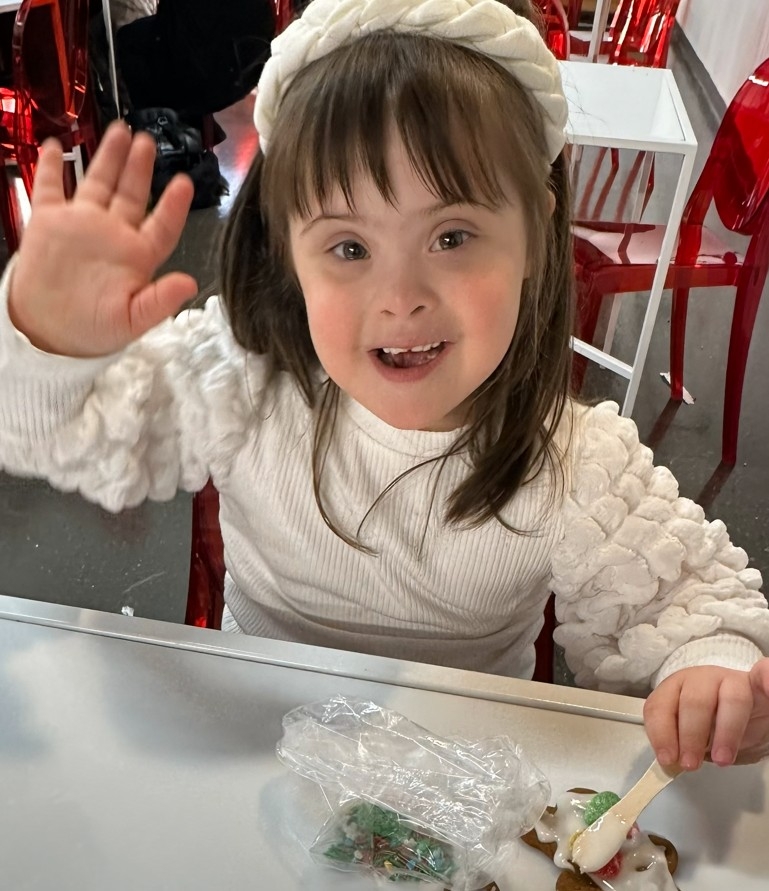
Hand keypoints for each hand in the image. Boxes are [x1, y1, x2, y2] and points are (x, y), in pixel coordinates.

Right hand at [8, 120, 197, 356]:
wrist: (49, 333)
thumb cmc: (94, 329)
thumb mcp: (131, 321)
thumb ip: (160, 301)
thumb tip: (189, 284)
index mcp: (138, 255)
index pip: (162, 225)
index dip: (174, 205)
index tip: (184, 183)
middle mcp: (114, 233)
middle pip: (132, 193)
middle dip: (140, 166)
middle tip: (148, 140)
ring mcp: (82, 224)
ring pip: (98, 182)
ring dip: (108, 156)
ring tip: (120, 130)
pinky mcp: (50, 222)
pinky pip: (50, 187)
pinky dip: (52, 166)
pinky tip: (56, 146)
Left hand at [643, 659, 768, 769]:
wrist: (747, 713)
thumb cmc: (712, 724)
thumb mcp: (692, 735)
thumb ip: (680, 743)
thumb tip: (671, 762)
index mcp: (676, 689)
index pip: (660, 706)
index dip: (662, 734)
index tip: (668, 759)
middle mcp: (702, 680)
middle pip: (694, 702)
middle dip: (690, 736)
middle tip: (690, 764)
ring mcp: (731, 680)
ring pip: (730, 698)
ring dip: (726, 731)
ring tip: (722, 758)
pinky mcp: (756, 684)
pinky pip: (762, 676)